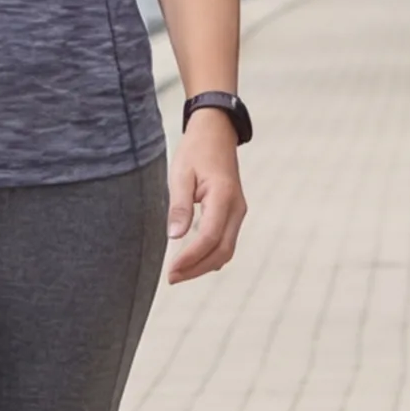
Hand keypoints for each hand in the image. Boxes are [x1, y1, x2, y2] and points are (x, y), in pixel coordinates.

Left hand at [165, 126, 247, 283]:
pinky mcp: (234, 213)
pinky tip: (192, 260)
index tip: (170, 270)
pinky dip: (211, 255)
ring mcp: (238, 211)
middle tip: (172, 278)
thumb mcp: (181, 173)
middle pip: (222, 251)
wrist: (216, 133)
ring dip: (204, 265)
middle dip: (197, 268)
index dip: (190, 258)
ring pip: (226, 249)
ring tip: (179, 273)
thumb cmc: (196, 150)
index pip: (210, 237)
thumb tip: (175, 237)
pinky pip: (226, 241)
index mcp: (223, 196)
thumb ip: (179, 205)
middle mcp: (237, 208)